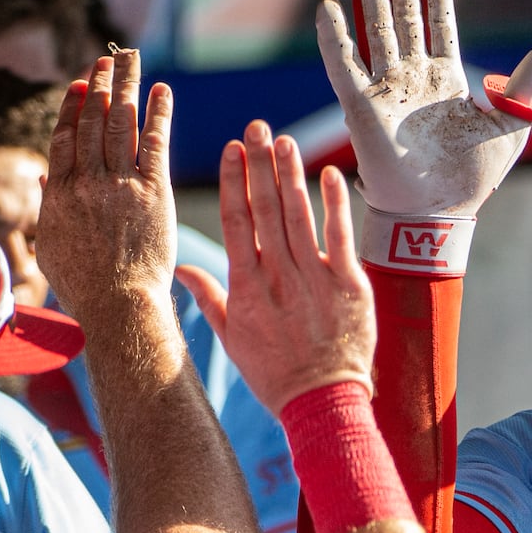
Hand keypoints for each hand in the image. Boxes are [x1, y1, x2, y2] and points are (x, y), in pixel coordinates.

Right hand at [38, 50, 176, 329]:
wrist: (119, 306)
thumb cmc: (86, 287)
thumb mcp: (53, 245)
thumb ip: (52, 205)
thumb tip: (46, 176)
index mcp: (60, 193)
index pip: (65, 138)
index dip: (72, 107)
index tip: (78, 85)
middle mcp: (87, 182)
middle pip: (92, 122)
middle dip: (98, 86)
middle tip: (105, 60)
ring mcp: (120, 185)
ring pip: (120, 124)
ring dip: (124, 88)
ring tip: (129, 62)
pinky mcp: (152, 193)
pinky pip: (155, 143)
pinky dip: (158, 115)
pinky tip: (161, 92)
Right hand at [178, 121, 374, 414]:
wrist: (323, 404)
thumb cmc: (276, 376)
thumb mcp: (233, 340)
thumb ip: (210, 299)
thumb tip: (181, 271)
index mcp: (247, 289)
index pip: (236, 223)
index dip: (233, 183)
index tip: (231, 150)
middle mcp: (280, 278)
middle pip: (266, 210)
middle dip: (260, 166)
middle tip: (256, 128)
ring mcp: (316, 280)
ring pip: (300, 217)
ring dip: (291, 176)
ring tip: (284, 142)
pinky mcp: (350, 286)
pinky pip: (341, 237)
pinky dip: (336, 205)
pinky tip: (328, 174)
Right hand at [315, 0, 531, 217]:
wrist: (439, 214)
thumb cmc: (473, 178)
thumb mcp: (513, 126)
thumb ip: (530, 85)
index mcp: (446, 79)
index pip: (438, 18)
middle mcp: (413, 77)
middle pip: (404, 13)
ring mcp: (386, 90)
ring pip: (376, 27)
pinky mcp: (363, 109)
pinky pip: (345, 66)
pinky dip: (335, 38)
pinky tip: (328, 7)